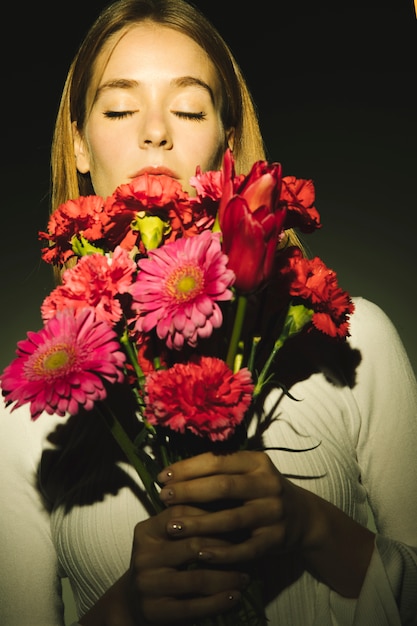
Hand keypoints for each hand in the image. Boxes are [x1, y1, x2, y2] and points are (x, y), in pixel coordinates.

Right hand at [128, 504, 248, 623]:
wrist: (131, 602)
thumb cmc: (160, 564)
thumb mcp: (165, 539)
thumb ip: (188, 523)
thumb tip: (231, 507)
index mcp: (147, 530)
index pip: (183, 514)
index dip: (213, 515)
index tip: (239, 516)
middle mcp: (144, 554)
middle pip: (193, 544)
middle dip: (226, 547)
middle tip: (249, 548)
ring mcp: (147, 584)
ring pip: (197, 577)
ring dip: (227, 577)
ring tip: (245, 577)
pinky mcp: (153, 610)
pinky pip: (193, 606)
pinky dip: (218, 601)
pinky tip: (234, 596)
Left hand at [156, 450, 374, 598]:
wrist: (305, 517)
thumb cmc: (263, 491)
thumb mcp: (249, 473)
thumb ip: (220, 472)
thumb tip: (173, 475)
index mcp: (257, 461)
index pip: (217, 461)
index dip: (187, 469)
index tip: (162, 477)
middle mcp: (268, 483)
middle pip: (222, 486)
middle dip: (188, 491)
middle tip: (163, 498)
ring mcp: (274, 512)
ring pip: (231, 518)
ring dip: (198, 523)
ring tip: (171, 526)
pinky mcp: (276, 540)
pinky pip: (245, 549)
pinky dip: (222, 552)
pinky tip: (200, 553)